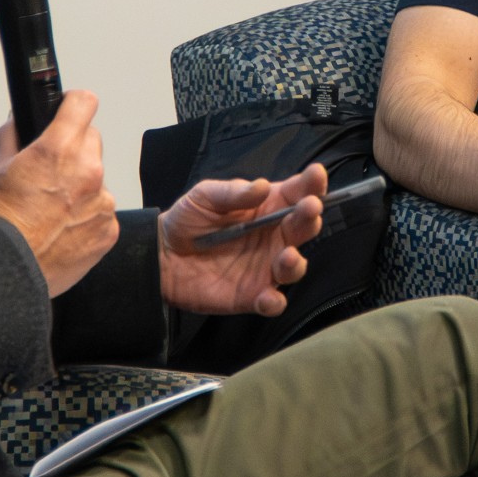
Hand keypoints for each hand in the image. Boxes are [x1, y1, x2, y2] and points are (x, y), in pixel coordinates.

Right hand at [0, 91, 119, 298]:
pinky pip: (103, 211)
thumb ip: (12, 136)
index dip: (73, 105)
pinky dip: (88, 216)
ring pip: (98, 178)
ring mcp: (103, 201)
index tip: (69, 111)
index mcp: (59, 149)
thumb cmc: (2, 223)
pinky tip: (64, 228)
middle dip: (74, 148)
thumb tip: (20, 121)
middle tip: (52, 172)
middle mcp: (88, 171)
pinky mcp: (110, 229)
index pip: (84, 102)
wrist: (9, 270)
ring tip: (54, 208)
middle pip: (92, 140)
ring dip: (82, 186)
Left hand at [158, 163, 326, 315]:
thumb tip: (262, 186)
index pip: (297, 193)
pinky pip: (273, 302)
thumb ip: (234, 192)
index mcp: (267, 207)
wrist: (161, 257)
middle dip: (310, 217)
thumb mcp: (205, 195)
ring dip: (296, 262)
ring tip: (287, 255)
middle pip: (303, 228)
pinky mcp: (253, 295)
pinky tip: (267, 296)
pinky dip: (274, 302)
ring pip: (294, 267)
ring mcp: (265, 268)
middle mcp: (273, 237)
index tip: (316, 174)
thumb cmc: (187, 220)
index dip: (311, 184)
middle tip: (310, 208)